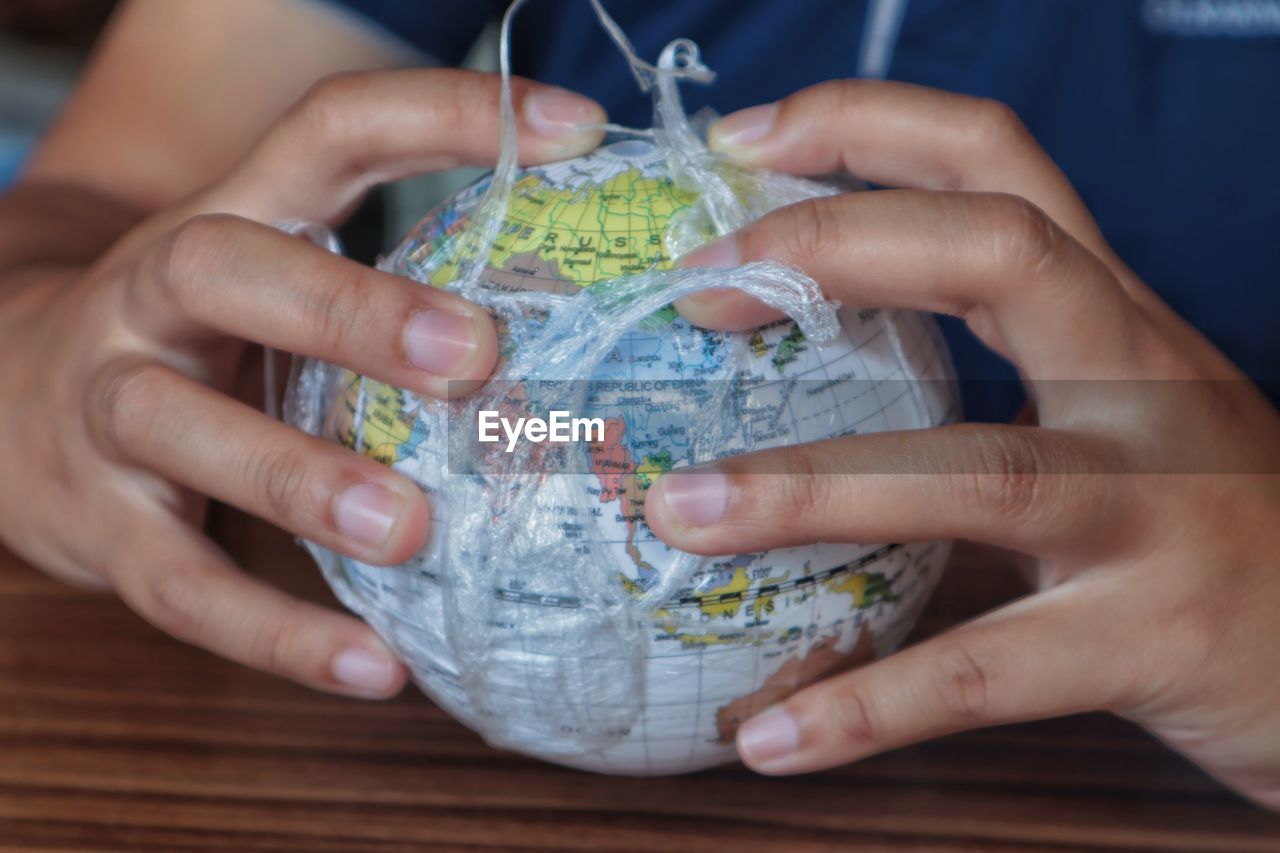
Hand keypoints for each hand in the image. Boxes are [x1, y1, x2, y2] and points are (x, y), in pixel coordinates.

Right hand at [0, 70, 604, 697]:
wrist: (8, 393)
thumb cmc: (201, 337)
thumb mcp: (280, 276)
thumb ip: (392, 281)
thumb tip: (581, 321)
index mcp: (232, 214)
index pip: (333, 128)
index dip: (448, 114)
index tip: (581, 131)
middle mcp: (155, 297)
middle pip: (227, 269)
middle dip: (347, 310)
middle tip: (473, 355)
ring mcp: (110, 407)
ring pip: (182, 427)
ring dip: (299, 478)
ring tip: (409, 528)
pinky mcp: (95, 523)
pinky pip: (178, 584)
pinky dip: (276, 632)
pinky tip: (373, 668)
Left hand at [644, 81, 1279, 807]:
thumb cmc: (1202, 528)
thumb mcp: (1106, 419)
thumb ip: (981, 386)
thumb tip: (780, 393)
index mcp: (1110, 319)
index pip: (997, 164)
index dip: (868, 126)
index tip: (741, 142)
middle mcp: (1140, 386)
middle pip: (1002, 253)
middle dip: (835, 246)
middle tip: (696, 288)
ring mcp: (1153, 512)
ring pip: (979, 471)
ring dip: (807, 489)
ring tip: (679, 514)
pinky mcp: (1149, 640)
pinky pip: (988, 673)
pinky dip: (868, 708)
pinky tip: (770, 740)